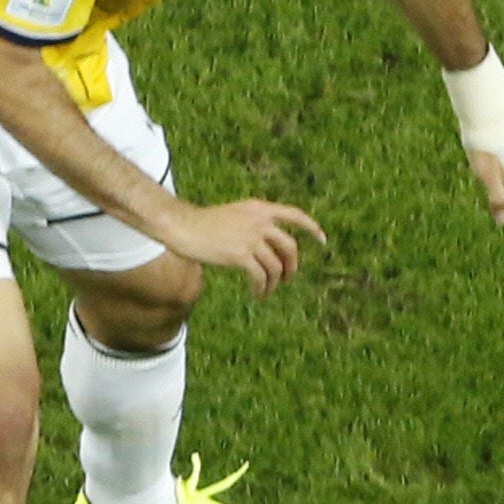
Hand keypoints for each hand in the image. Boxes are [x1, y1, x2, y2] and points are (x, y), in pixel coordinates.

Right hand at [165, 197, 326, 296]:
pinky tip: (257, 295)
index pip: (295, 215)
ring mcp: (251, 238)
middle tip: (287, 278)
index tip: (322, 240)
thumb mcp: (231, 215)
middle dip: (292, 266)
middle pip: (290, 247)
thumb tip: (262, 244)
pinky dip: (262, 288)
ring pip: (276, 266)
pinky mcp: (240, 255)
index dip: (312, 228)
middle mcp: (260, 222)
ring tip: (267, 291)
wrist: (181, 226)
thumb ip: (250, 224)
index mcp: (259, 208)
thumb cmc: (199, 223)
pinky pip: (260, 276)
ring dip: (275, 282)